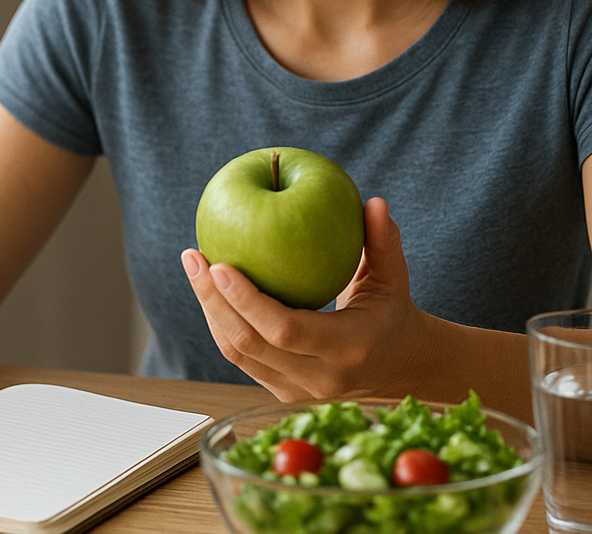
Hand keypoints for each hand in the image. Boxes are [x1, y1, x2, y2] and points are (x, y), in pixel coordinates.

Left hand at [181, 197, 431, 400]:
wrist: (398, 365)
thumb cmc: (392, 309)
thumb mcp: (394, 275)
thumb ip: (384, 240)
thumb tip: (373, 201)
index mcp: (349, 349)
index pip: (286, 330)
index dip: (248, 300)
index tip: (220, 264)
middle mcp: (320, 377)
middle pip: (249, 344)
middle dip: (213, 300)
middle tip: (193, 256)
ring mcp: (298, 390)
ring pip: (238, 354)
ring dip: (209, 310)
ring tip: (193, 266)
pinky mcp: (282, 391)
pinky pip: (241, 357)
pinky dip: (220, 323)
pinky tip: (208, 288)